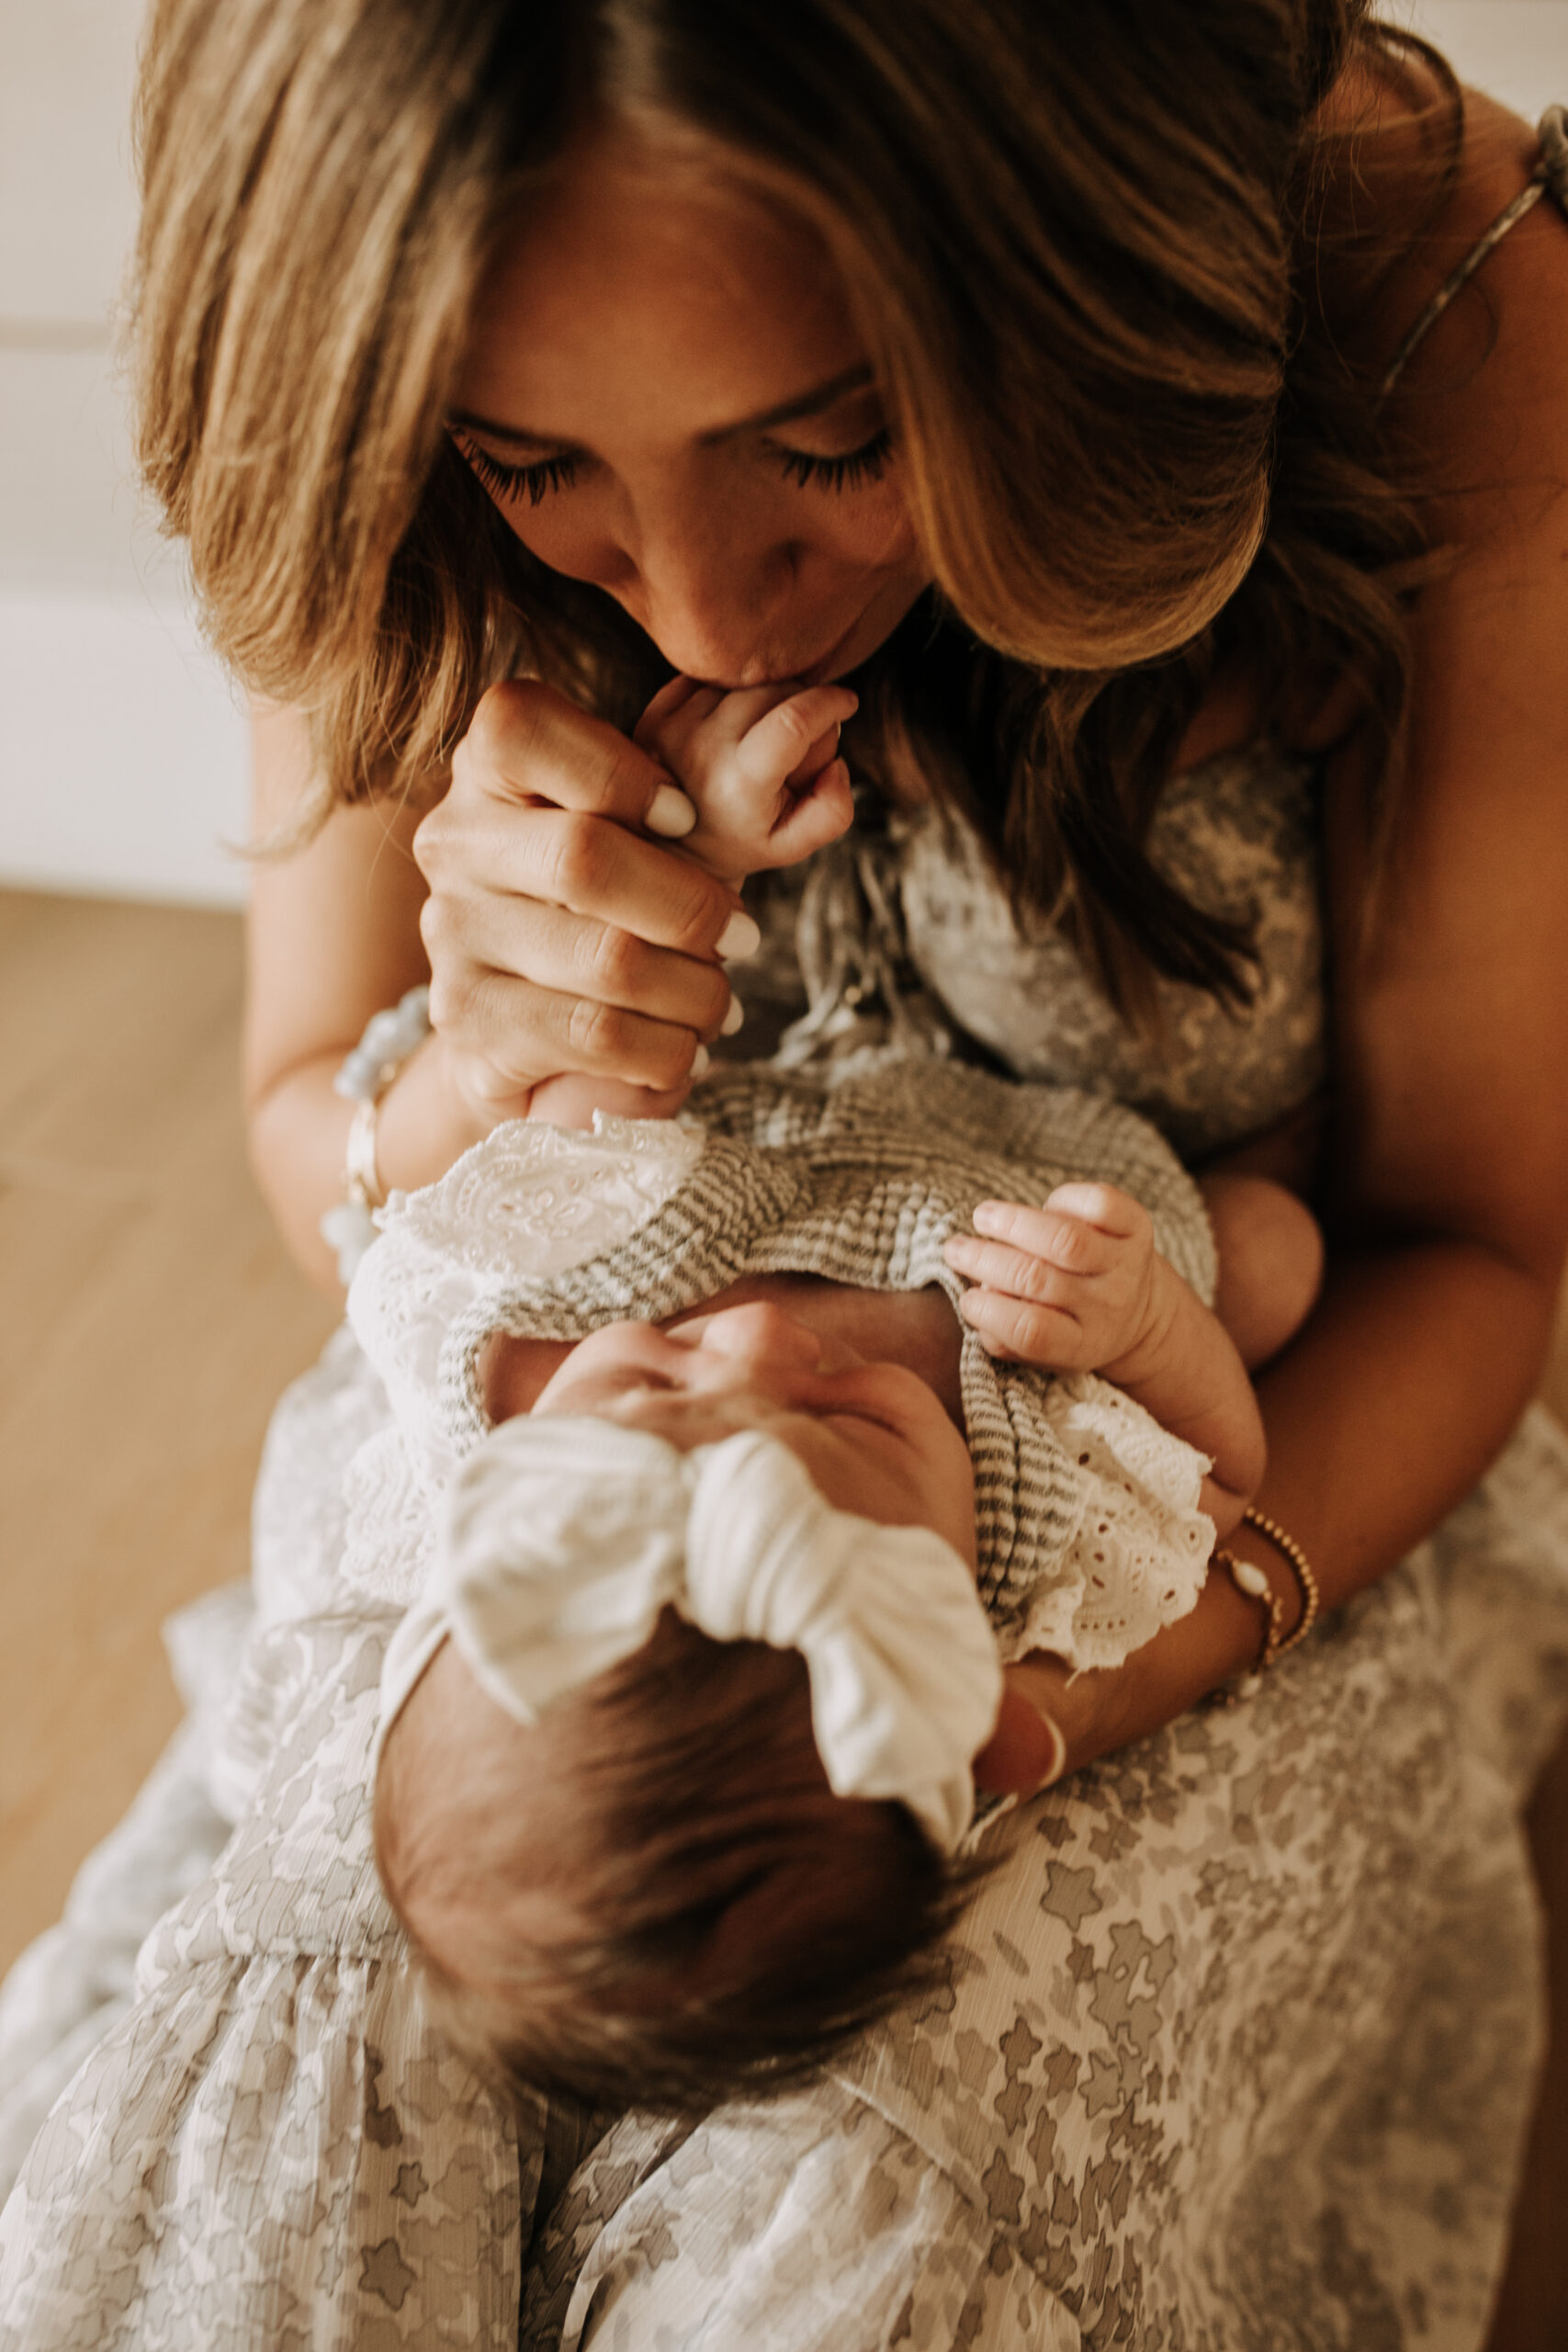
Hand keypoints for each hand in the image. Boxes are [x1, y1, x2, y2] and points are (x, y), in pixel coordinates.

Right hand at [413, 680, 758, 1125]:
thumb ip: (684, 799)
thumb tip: (828, 785)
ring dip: (693, 991)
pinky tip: (685, 1051)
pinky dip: (666, 1050)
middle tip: (745, 938)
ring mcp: (452, 934)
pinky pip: (596, 1034)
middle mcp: (453, 842)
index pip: (521, 725)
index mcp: (487, 770)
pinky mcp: (469, 1021)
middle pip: (583, 855)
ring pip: (605, 959)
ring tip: (720, 1007)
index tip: (685, 817)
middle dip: (690, 906)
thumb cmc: (603, 907)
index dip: (618, 770)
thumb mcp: (638, 835)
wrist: (519, 1029)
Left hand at [634, 676, 856, 884]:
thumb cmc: (743, 841)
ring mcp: (672, 726)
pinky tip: (731, 728)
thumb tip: (836, 763)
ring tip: (759, 742)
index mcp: (739, 786)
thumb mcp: (794, 844)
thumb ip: (832, 810)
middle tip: (798, 747)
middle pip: (775, 692)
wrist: (670, 850)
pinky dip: (734, 695)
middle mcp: (700, 750)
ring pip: (745, 682)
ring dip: (767, 701)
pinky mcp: (655, 711)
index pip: (793, 721)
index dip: (830, 702)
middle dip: (804, 707)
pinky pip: (714, 678)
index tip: (848, 702)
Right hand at [942, 1183, 1165, 1377]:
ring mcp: (1126, 1265)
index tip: (966, 1299)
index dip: (990, 1313)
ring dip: (1014, 1223)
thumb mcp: (1043, 1351)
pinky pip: (1098, 1204)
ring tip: (983, 1217)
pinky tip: (1043, 1207)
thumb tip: (977, 1304)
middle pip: (1039, 1280)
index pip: (1032, 1331)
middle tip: (955, 1249)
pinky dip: (1063, 1199)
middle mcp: (1108, 1306)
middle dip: (986, 1260)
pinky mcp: (1138, 1227)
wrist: (1141, 1312)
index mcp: (1082, 1345)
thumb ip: (1005, 1337)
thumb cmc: (1070, 1326)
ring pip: (1065, 1239)